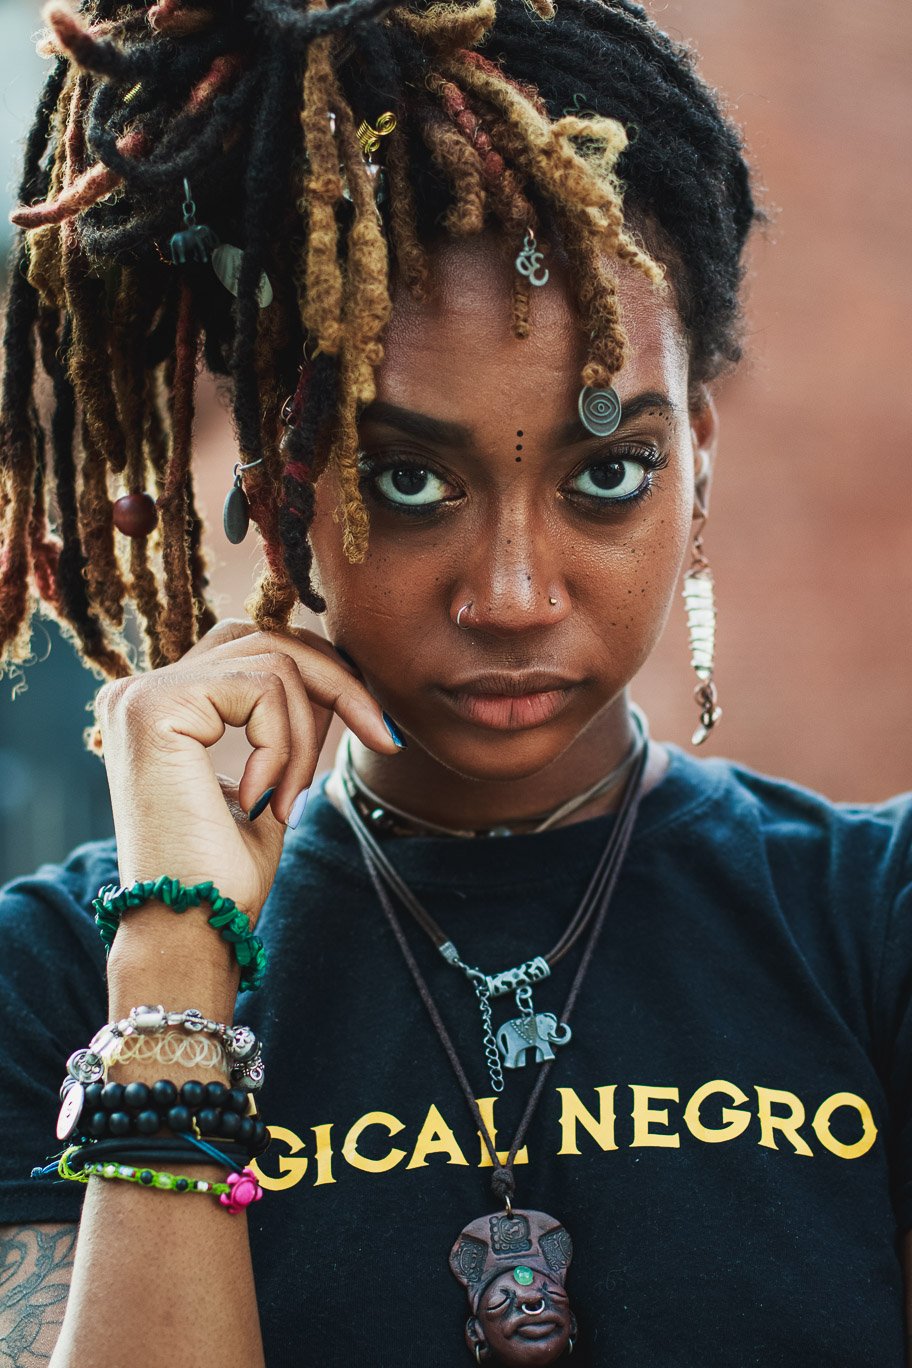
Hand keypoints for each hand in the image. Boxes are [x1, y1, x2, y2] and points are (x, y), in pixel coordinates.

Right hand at [95, 620, 399, 922]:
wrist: (189, 933)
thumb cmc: (224, 878)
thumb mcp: (273, 781)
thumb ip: (290, 722)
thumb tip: (335, 673)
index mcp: (163, 706)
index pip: (255, 649)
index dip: (326, 677)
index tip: (382, 732)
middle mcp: (141, 691)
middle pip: (267, 636)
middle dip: (340, 683)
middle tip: (385, 738)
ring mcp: (141, 694)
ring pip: (275, 660)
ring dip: (307, 735)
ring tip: (289, 800)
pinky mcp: (153, 706)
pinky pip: (263, 688)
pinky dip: (285, 744)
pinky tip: (264, 799)